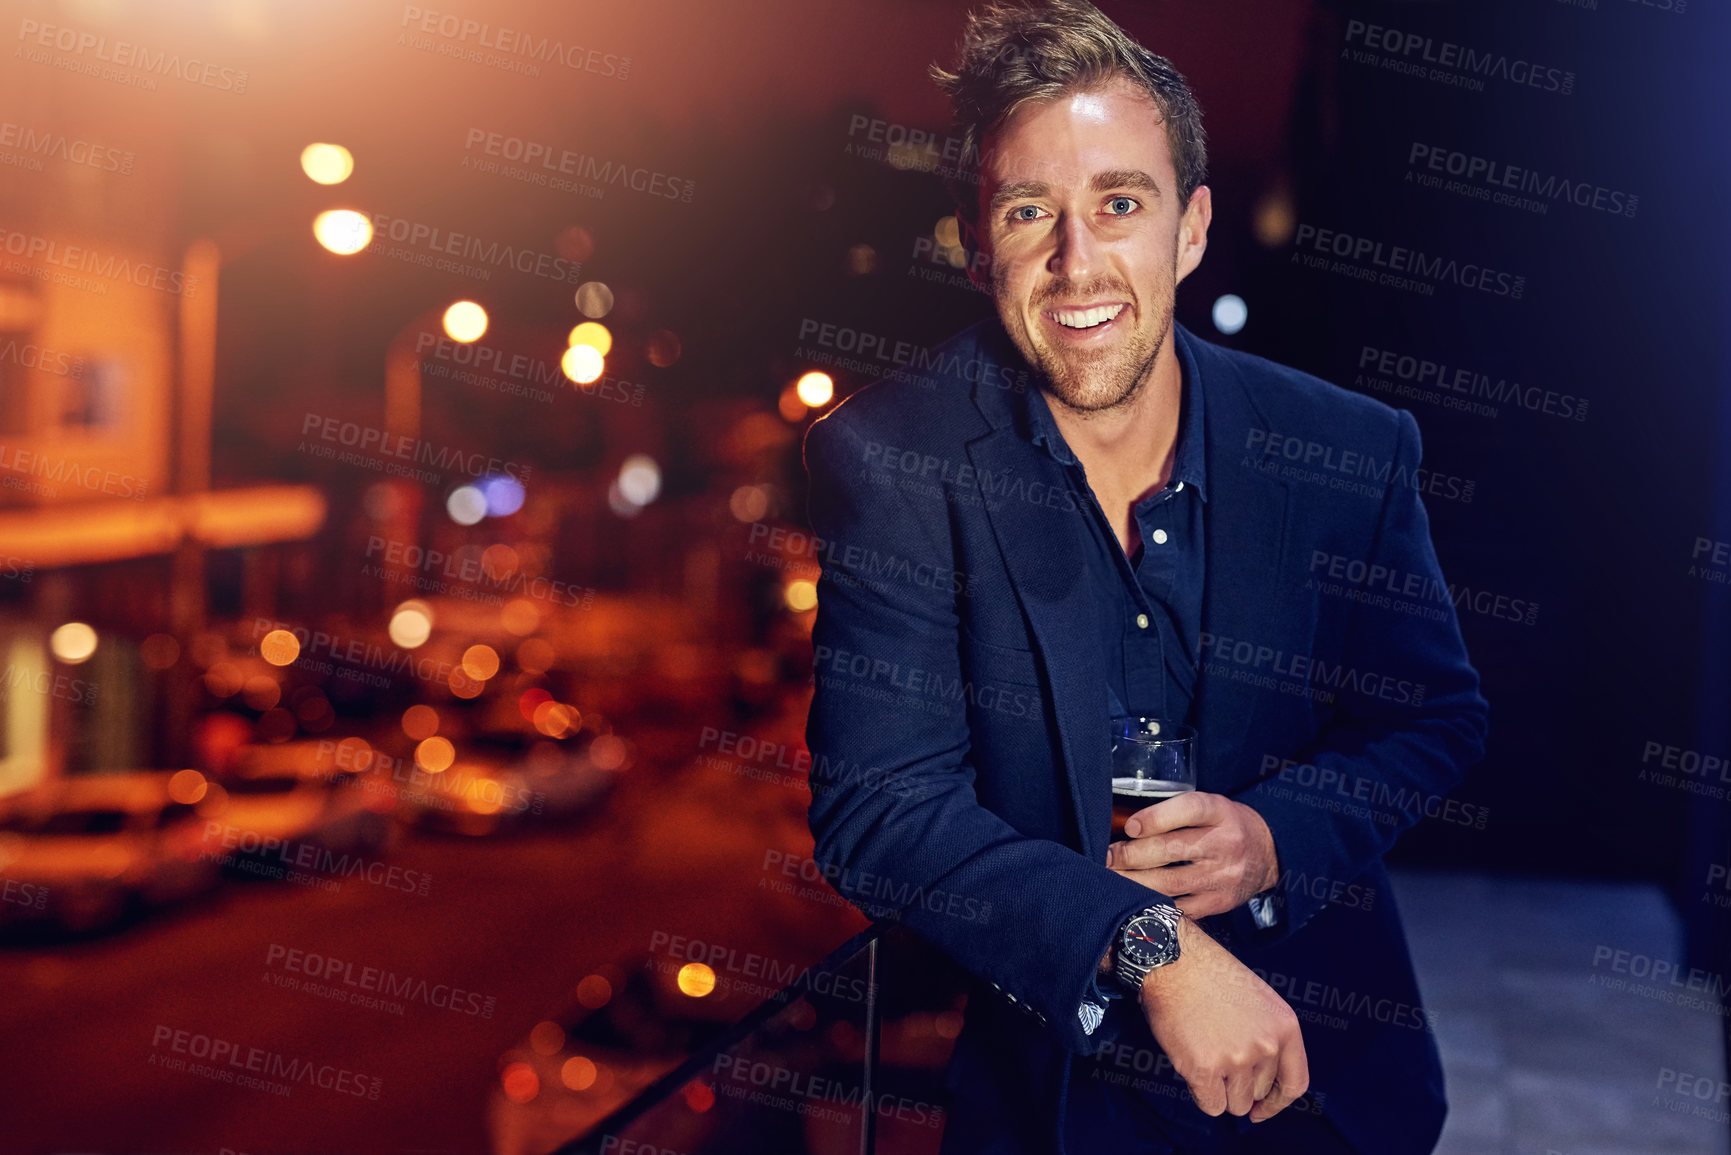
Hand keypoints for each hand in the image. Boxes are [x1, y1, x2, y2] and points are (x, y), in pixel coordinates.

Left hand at [1105, 791, 1278, 918]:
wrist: (1268, 856)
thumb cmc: (1225, 826)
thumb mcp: (1210, 807)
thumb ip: (1174, 813)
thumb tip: (1124, 827)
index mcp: (1220, 812)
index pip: (1188, 810)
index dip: (1155, 818)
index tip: (1129, 827)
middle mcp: (1224, 844)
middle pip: (1171, 849)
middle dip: (1131, 854)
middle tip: (1106, 857)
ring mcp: (1222, 877)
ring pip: (1169, 883)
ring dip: (1133, 882)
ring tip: (1110, 878)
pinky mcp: (1218, 903)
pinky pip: (1179, 907)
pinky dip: (1152, 903)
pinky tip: (1132, 899)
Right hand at [1139, 918, 1308, 1120]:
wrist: (1174, 961)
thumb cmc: (1210, 975)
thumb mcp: (1258, 1001)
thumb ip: (1267, 1038)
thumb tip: (1258, 1078)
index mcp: (1285, 1027)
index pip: (1294, 1083)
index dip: (1276, 1103)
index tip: (1261, 1110)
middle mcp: (1266, 1046)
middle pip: (1257, 1094)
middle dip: (1237, 1085)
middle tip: (1217, 1058)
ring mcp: (1237, 1059)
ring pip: (1234, 1104)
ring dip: (1218, 1089)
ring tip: (1203, 1055)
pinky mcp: (1205, 1069)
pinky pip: (1211, 1105)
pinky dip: (1201, 1093)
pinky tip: (1192, 1067)